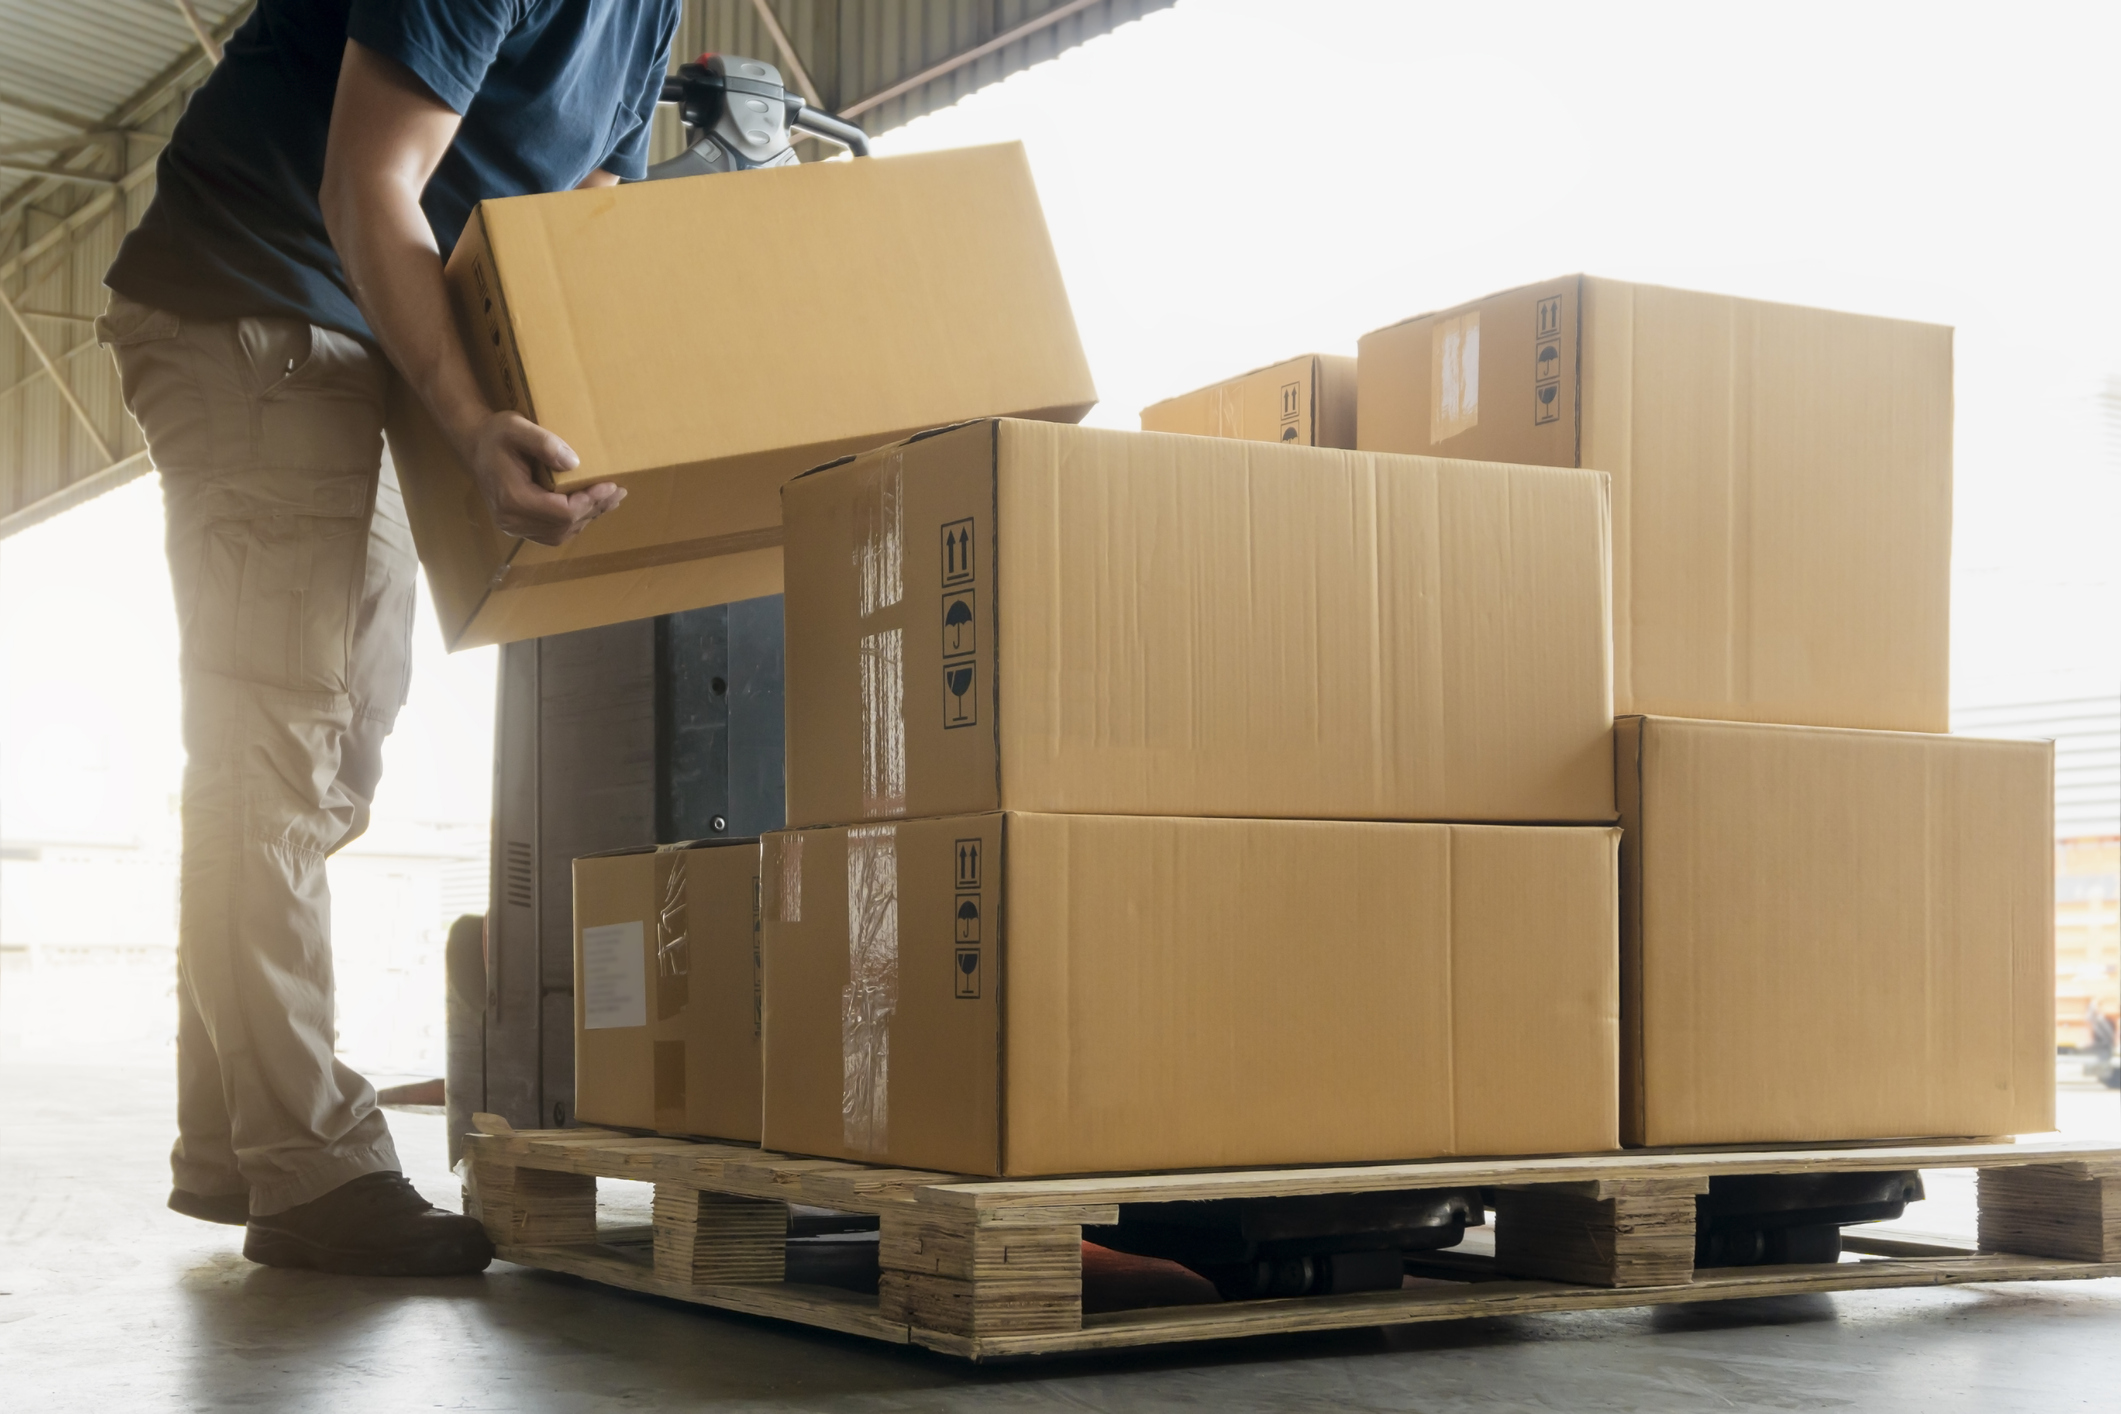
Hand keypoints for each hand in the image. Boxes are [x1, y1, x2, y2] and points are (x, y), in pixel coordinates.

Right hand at [465, 410, 624, 545]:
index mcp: (513, 499)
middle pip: (564, 526)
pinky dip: (575, 521)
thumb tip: (575, 463)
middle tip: (618, 491)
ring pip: (561, 533)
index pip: (561, 513)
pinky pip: (553, 532)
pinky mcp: (520, 526)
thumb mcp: (517, 427)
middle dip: (594, 509)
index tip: (610, 485)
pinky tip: (591, 507)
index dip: (589, 502)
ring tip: (610, 499)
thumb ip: (545, 443)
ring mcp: (515, 527)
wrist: (476, 446)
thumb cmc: (496, 434)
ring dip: (588, 517)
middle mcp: (512, 520)